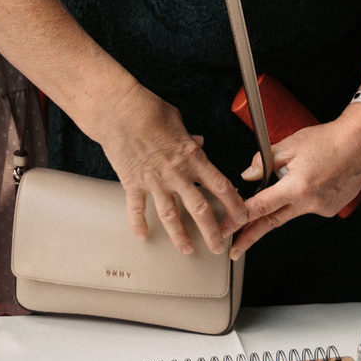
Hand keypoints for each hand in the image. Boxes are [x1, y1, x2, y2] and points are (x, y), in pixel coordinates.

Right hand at [85, 84, 248, 257]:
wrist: (118, 110)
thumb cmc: (148, 109)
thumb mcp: (177, 121)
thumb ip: (190, 138)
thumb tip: (198, 143)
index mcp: (192, 157)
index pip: (221, 186)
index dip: (234, 205)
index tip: (241, 217)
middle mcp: (177, 173)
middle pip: (200, 209)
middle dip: (211, 231)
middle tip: (217, 246)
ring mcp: (155, 181)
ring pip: (171, 216)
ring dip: (179, 235)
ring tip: (186, 250)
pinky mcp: (133, 183)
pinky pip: (137, 209)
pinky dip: (139, 224)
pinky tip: (142, 235)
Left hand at [229, 108, 360, 256]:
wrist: (360, 144)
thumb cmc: (328, 140)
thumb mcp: (290, 144)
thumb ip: (265, 162)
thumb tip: (248, 175)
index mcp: (296, 186)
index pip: (261, 207)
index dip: (240, 219)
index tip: (227, 229)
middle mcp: (309, 202)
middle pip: (272, 222)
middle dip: (250, 237)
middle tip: (234, 250)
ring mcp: (321, 208)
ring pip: (291, 212)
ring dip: (283, 204)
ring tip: (300, 175)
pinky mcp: (330, 210)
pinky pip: (308, 207)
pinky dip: (304, 197)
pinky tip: (314, 179)